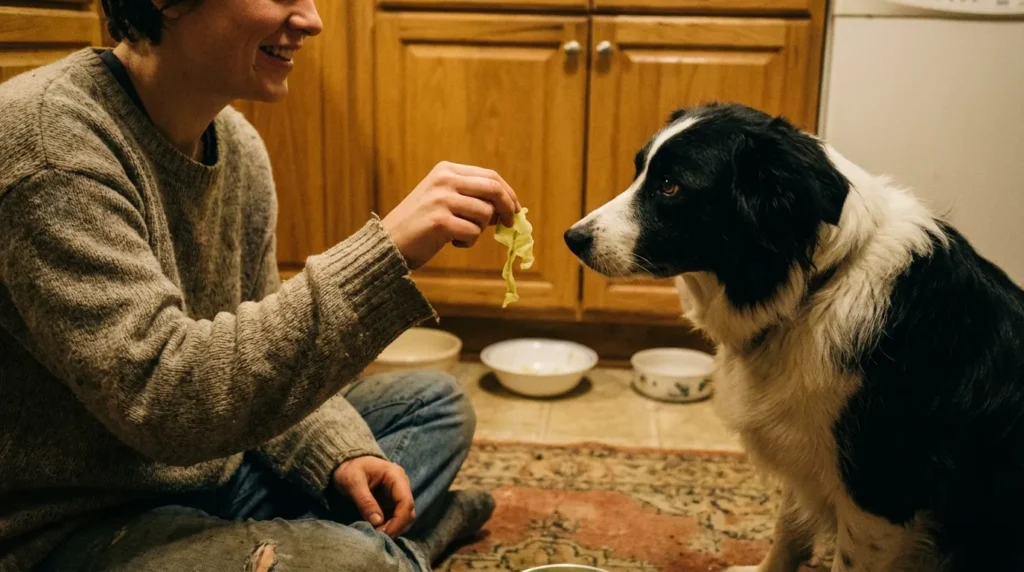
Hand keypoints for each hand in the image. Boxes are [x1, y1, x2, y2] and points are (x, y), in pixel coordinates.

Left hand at [332, 456, 414, 538]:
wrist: (346, 462)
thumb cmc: (349, 468)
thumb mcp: (353, 482)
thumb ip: (365, 501)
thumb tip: (377, 522)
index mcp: (396, 476)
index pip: (406, 502)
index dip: (398, 521)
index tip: (383, 533)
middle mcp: (401, 485)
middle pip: (408, 512)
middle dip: (395, 527)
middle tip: (377, 537)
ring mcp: (397, 494)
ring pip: (403, 517)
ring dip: (392, 528)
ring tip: (375, 534)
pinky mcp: (391, 502)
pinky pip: (395, 517)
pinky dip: (388, 526)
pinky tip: (376, 531)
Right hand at [381, 161, 521, 269]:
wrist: (389, 243)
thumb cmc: (421, 225)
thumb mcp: (444, 200)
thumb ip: (471, 198)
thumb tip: (508, 208)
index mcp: (446, 170)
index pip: (490, 176)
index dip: (508, 193)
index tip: (516, 209)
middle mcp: (444, 180)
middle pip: (493, 189)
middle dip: (508, 208)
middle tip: (510, 224)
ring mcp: (441, 199)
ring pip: (485, 213)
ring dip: (479, 230)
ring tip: (461, 234)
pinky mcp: (439, 221)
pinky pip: (473, 232)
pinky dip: (468, 241)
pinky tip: (451, 242)